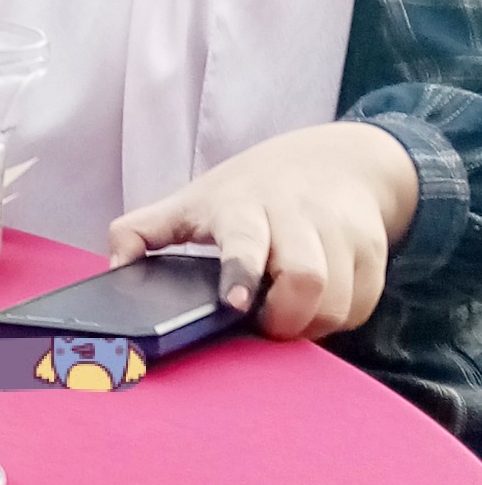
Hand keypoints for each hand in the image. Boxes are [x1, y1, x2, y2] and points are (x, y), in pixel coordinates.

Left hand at [108, 122, 420, 340]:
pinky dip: (341, 318)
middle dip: (287, 317)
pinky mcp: (373, 249)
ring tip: (287, 318)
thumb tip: (113, 267)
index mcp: (244, 206)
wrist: (334, 158)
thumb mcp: (191, 200)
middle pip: (307, 278)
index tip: (235, 305)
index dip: (241, 273)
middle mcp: (297, 215)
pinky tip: (317, 309)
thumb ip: (142, 231)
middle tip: (265, 326)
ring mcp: (340, 231)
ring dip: (313, 324)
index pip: (246, 240)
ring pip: (340, 299)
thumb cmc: (251, 190)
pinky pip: (364, 303)